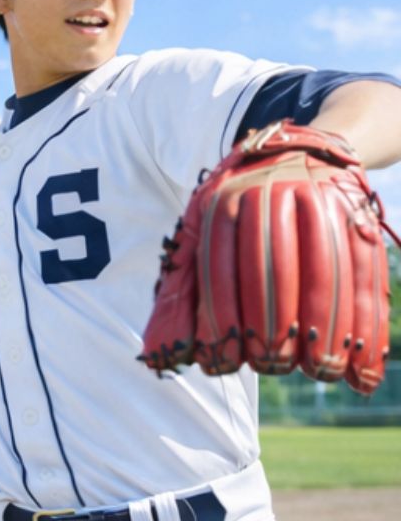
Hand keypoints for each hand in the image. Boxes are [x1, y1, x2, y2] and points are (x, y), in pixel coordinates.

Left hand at [139, 120, 399, 395]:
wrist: (291, 150)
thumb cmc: (234, 211)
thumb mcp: (197, 237)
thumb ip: (180, 294)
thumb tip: (154, 356)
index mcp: (222, 202)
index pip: (221, 268)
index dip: (222, 320)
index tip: (224, 362)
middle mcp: (269, 195)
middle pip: (273, 270)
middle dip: (273, 328)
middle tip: (271, 364)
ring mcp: (317, 199)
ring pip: (324, 272)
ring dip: (325, 330)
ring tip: (319, 370)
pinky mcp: (355, 212)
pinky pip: (363, 272)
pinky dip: (366, 323)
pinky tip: (361, 362)